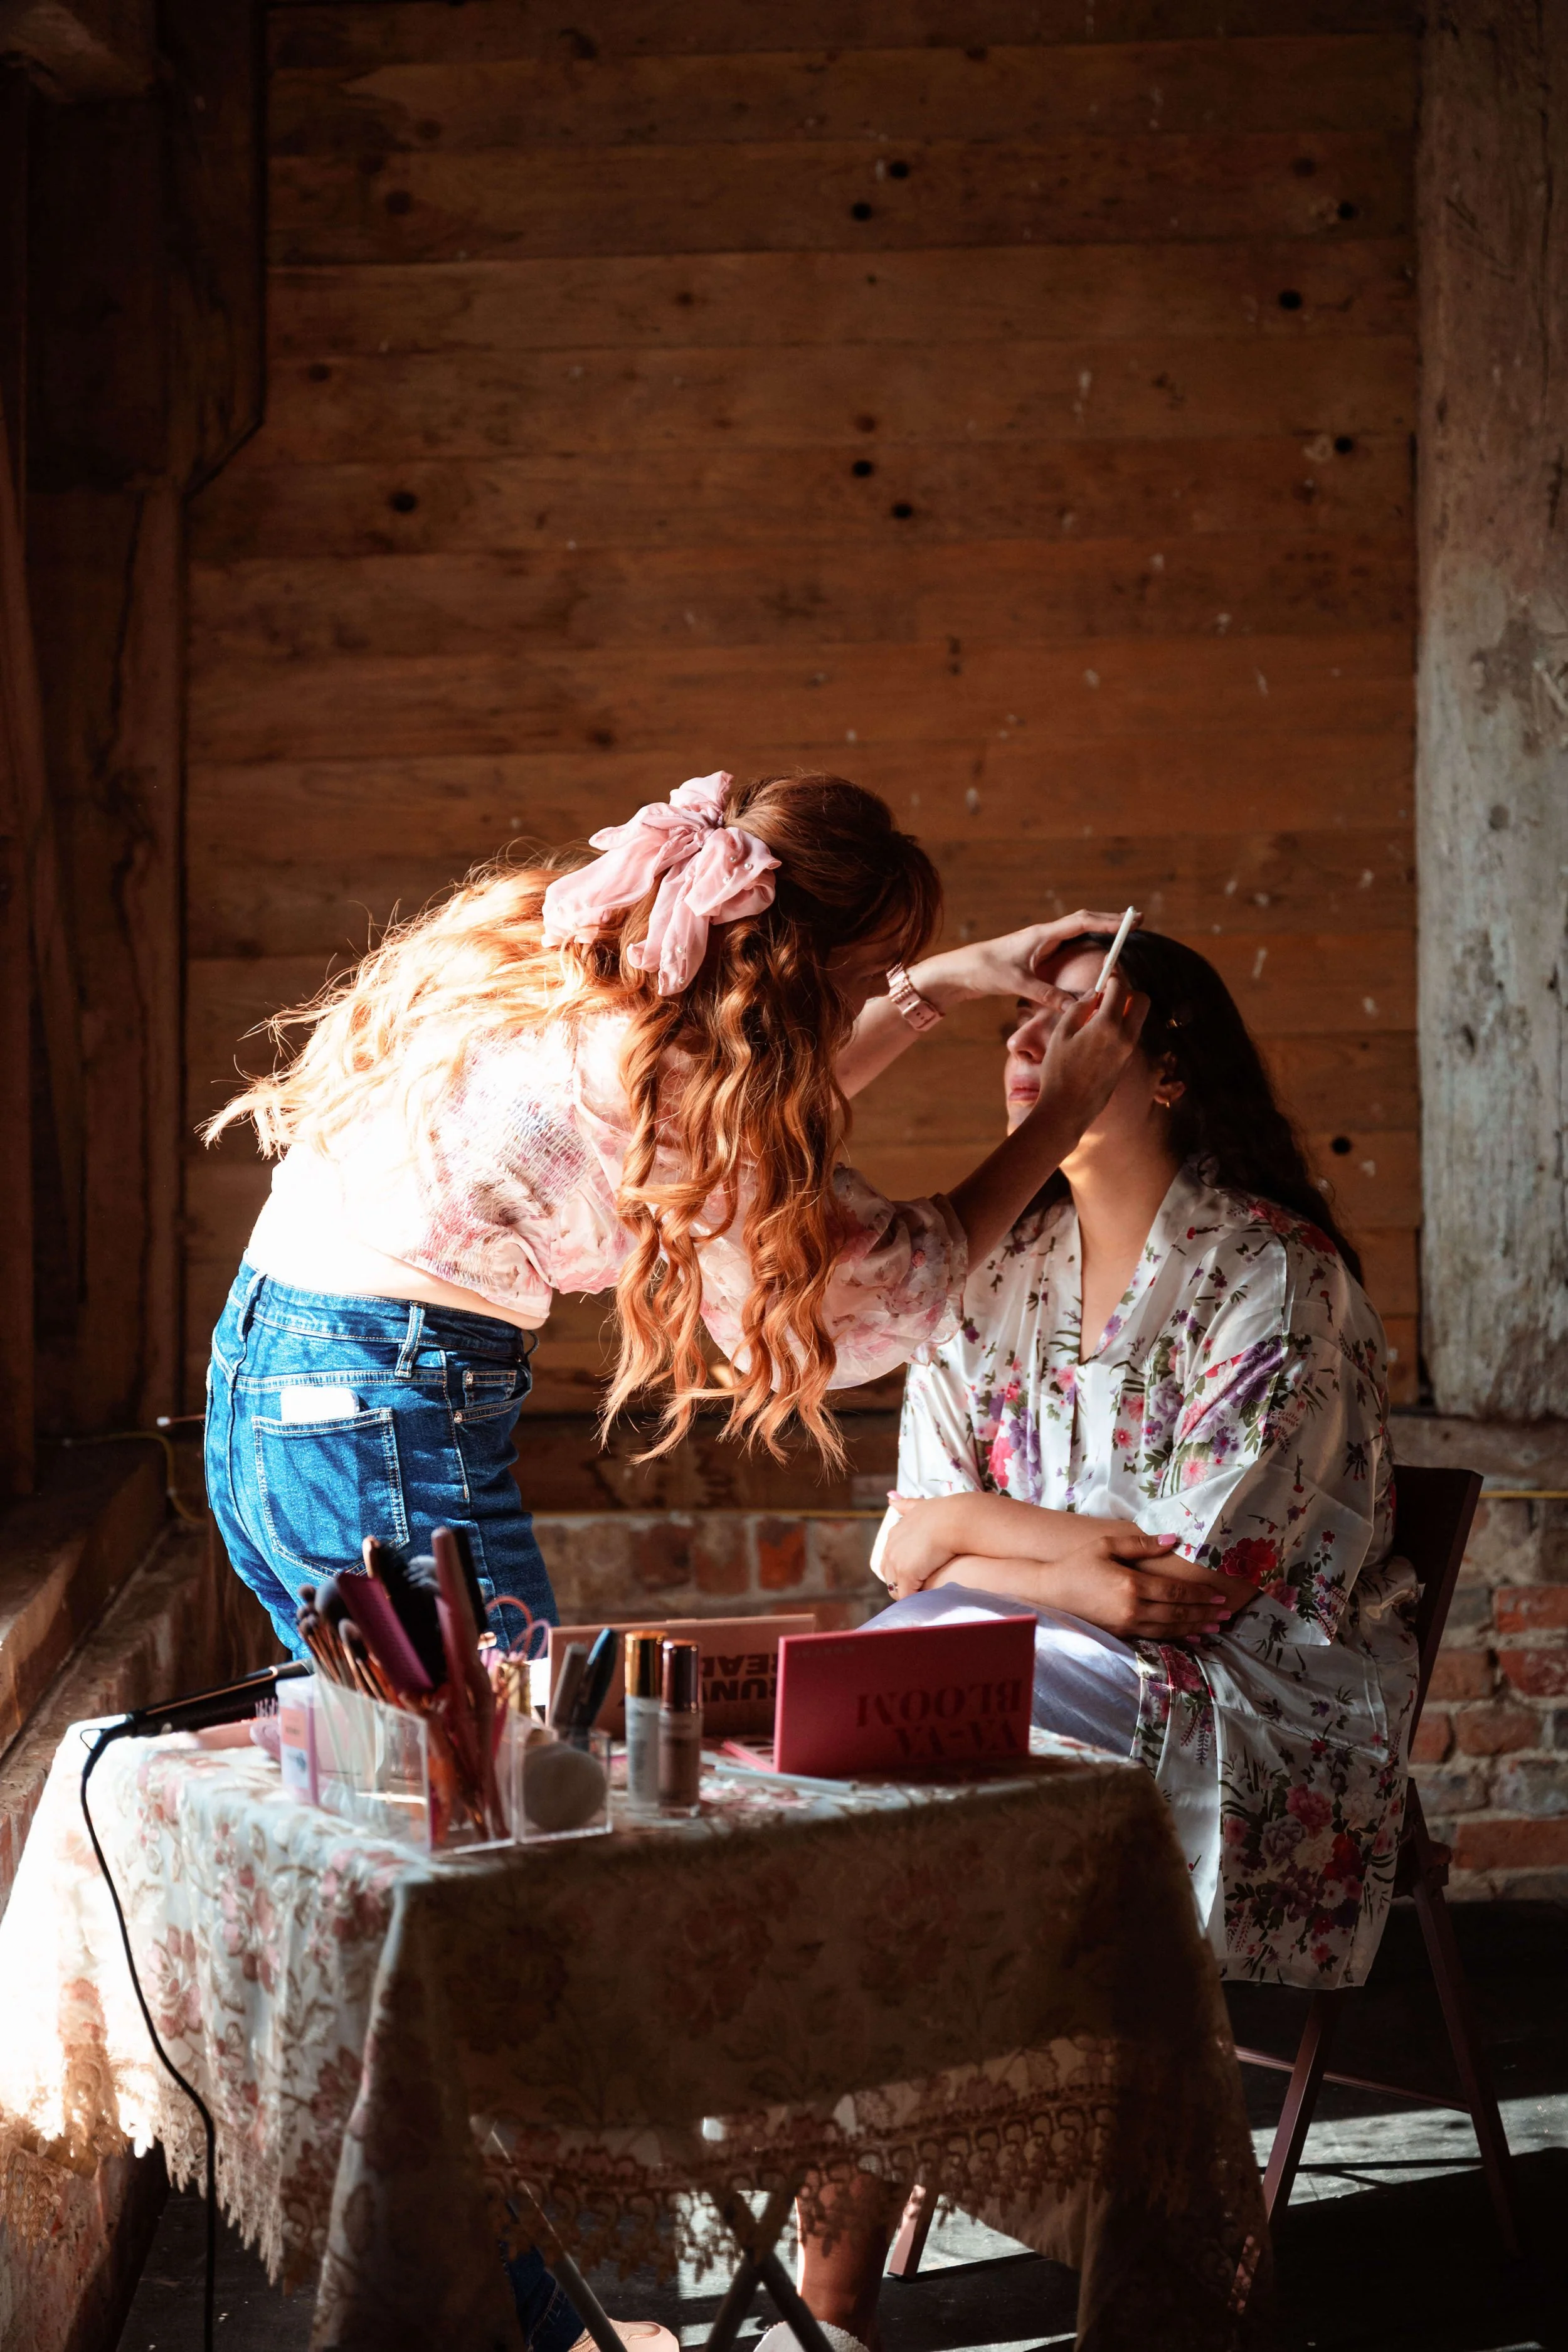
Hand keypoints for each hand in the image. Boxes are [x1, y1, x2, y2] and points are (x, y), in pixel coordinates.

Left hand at [876, 1495, 967, 1599]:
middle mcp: (890, 1548)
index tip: (916, 1575)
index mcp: (894, 1534)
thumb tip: (891, 1500)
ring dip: (908, 1594)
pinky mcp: (907, 1574)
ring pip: (897, 1588)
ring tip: (922, 1601)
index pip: (890, 1559)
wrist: (955, 1520)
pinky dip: (915, 1602)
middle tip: (919, 1591)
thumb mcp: (920, 1505)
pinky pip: (907, 1596)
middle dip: (901, 1584)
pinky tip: (926, 1604)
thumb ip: (906, 1505)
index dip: (902, 1568)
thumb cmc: (944, 1513)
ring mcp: (897, 1562)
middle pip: (889, 1576)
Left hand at [912, 912, 1140, 1011]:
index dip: (1108, 922)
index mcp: (1042, 935)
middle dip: (1110, 922)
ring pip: (1076, 932)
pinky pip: (1068, 945)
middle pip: (1084, 922)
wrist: (961, 971)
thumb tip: (1076, 1006)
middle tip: (1136, 923)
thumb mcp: (1018, 984)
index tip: (1131, 921)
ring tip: (1123, 936)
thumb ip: (1047, 994)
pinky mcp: (1037, 955)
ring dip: (1098, 932)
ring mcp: (1041, 943)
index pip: (1082, 922)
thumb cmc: (986, 971)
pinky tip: (1095, 955)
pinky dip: (1085, 946)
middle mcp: (1044, 935)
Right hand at [1021, 971, 1148, 1138]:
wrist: (1068, 1109)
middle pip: (1141, 1000)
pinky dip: (1121, 1025)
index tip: (1108, 967)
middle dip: (1127, 990)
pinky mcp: (1127, 1062)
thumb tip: (1094, 994)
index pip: (1121, 987)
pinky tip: (1098, 1031)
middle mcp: (1125, 1036)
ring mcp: (1129, 1051)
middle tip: (1107, 991)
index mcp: (1107, 1025)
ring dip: (1124, 1008)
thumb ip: (1080, 1008)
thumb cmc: (1059, 1070)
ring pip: (1138, 1018)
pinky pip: (1131, 1034)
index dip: (1113, 974)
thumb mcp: (1062, 1033)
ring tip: (1098, 1012)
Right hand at [1038, 1537, 1255, 1641]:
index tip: (1219, 1594)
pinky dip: (1176, 1638)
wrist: (1050, 1590)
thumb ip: (1141, 1545)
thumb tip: (1173, 1539)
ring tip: (1216, 1627)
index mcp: (1131, 1585)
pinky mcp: (1120, 1634)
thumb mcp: (1106, 1545)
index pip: (1175, 1592)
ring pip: (1169, 1629)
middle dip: (1205, 1613)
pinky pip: (1155, 1638)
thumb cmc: (1078, 1563)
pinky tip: (1190, 1637)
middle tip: (1227, 1613)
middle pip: (1177, 1614)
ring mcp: (1126, 1624)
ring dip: (1195, 1628)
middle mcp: (1132, 1608)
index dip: (1200, 1595)